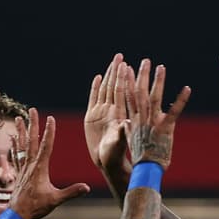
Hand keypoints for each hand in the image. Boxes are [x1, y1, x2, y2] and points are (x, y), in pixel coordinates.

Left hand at [8, 108, 90, 218]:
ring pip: (21, 145)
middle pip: (32, 140)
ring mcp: (23, 168)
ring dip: (21, 131)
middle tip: (32, 110)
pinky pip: (16, 156)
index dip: (49, 132)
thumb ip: (71, 192)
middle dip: (33, 124)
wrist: (17, 214)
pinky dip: (14, 146)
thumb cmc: (36, 207)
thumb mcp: (56, 200)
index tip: (51, 118)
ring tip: (18, 118)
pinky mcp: (18, 173)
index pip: (46, 146)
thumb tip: (87, 187)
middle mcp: (30, 165)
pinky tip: (12, 139)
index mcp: (40, 168)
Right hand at [85, 53, 130, 176]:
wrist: (106, 162)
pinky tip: (98, 77)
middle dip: (116, 71)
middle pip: (112, 86)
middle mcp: (109, 111)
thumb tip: (127, 124)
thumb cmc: (114, 155)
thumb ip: (122, 132)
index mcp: (117, 114)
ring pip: (104, 90)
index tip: (126, 64)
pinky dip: (95, 88)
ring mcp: (100, 113)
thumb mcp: (118, 143)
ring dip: (108, 76)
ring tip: (114, 61)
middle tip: (120, 55)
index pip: (119, 92)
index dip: (122, 78)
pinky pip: (94, 99)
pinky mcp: (91, 117)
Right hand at [124, 59, 190, 170]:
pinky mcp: (166, 128)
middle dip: (142, 75)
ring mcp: (154, 122)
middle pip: (140, 92)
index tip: (126, 69)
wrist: (147, 169)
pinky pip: (175, 111)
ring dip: (158, 81)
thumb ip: (130, 126)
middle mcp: (142, 118)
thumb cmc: (141, 156)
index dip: (127, 82)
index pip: (128, 96)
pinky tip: (187, 88)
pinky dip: (181, 99)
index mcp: (133, 120)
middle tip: (145, 61)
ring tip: (161, 67)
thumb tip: (127, 120)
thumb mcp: (132, 139)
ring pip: (155, 97)